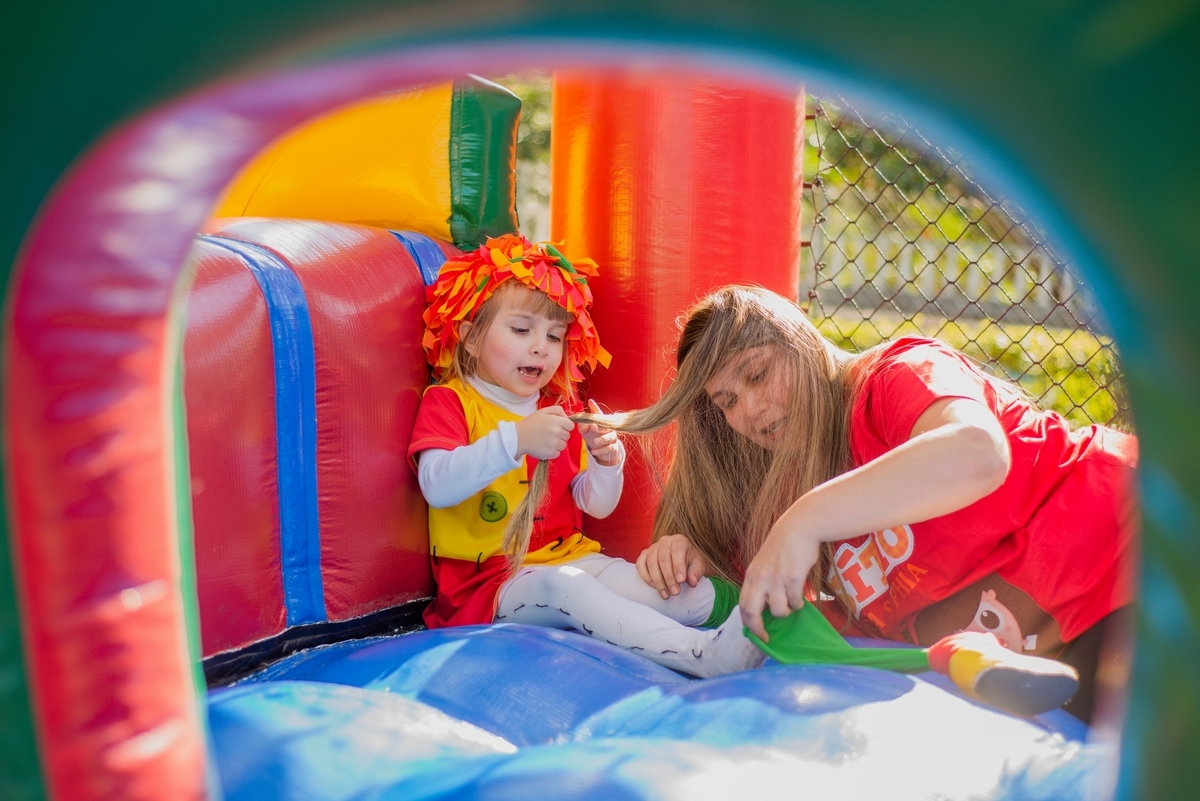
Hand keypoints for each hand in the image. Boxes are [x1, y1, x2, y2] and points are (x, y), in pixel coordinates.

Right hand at [515, 406, 572, 459]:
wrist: (518, 437)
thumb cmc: (531, 423)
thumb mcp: (543, 411)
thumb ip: (557, 410)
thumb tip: (567, 417)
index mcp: (556, 421)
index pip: (571, 426)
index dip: (565, 426)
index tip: (558, 427)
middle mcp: (557, 432)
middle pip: (567, 436)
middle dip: (561, 435)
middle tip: (550, 434)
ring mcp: (554, 444)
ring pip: (563, 445)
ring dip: (557, 444)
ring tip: (546, 441)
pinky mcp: (550, 453)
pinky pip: (557, 453)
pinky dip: (552, 451)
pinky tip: (544, 447)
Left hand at [577, 400, 620, 466]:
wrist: (603, 452)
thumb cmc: (593, 437)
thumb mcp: (586, 432)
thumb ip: (582, 427)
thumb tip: (582, 424)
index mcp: (601, 422)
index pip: (598, 413)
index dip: (594, 408)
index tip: (590, 402)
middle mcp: (608, 428)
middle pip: (605, 426)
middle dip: (599, 426)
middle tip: (593, 426)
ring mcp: (612, 437)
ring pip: (608, 437)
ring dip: (601, 439)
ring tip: (594, 442)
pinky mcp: (613, 447)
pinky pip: (608, 448)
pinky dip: (601, 450)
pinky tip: (594, 451)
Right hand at [636, 534, 708, 599]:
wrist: (683, 559)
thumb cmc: (691, 562)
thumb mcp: (698, 566)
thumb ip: (696, 572)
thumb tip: (692, 581)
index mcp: (679, 540)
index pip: (677, 551)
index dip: (678, 566)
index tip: (681, 581)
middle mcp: (664, 541)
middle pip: (663, 559)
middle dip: (669, 578)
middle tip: (675, 592)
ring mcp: (652, 548)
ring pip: (651, 563)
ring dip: (658, 581)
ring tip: (666, 594)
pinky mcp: (644, 555)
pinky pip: (640, 564)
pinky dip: (645, 576)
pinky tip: (653, 586)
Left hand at [738, 521, 820, 642]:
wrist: (797, 529)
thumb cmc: (781, 547)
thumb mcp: (762, 564)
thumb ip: (760, 582)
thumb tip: (762, 607)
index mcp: (751, 576)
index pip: (743, 605)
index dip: (747, 623)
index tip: (755, 633)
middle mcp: (760, 579)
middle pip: (752, 612)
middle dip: (758, 629)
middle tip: (766, 637)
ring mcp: (776, 579)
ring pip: (778, 610)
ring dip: (785, 613)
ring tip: (790, 606)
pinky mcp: (793, 578)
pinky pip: (795, 601)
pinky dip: (798, 603)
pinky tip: (799, 597)